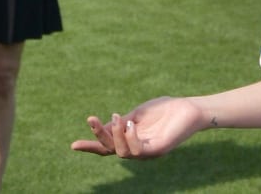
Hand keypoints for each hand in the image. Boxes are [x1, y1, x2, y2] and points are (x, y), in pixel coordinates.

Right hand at [71, 97, 205, 158]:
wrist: (188, 109)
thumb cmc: (164, 110)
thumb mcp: (136, 115)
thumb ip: (121, 123)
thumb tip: (103, 128)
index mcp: (130, 140)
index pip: (107, 147)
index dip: (91, 146)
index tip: (73, 146)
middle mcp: (137, 149)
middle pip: (110, 150)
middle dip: (99, 136)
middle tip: (91, 118)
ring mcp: (147, 152)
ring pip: (121, 152)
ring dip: (115, 135)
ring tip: (118, 117)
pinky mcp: (157, 150)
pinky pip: (138, 151)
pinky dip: (130, 138)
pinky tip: (132, 125)